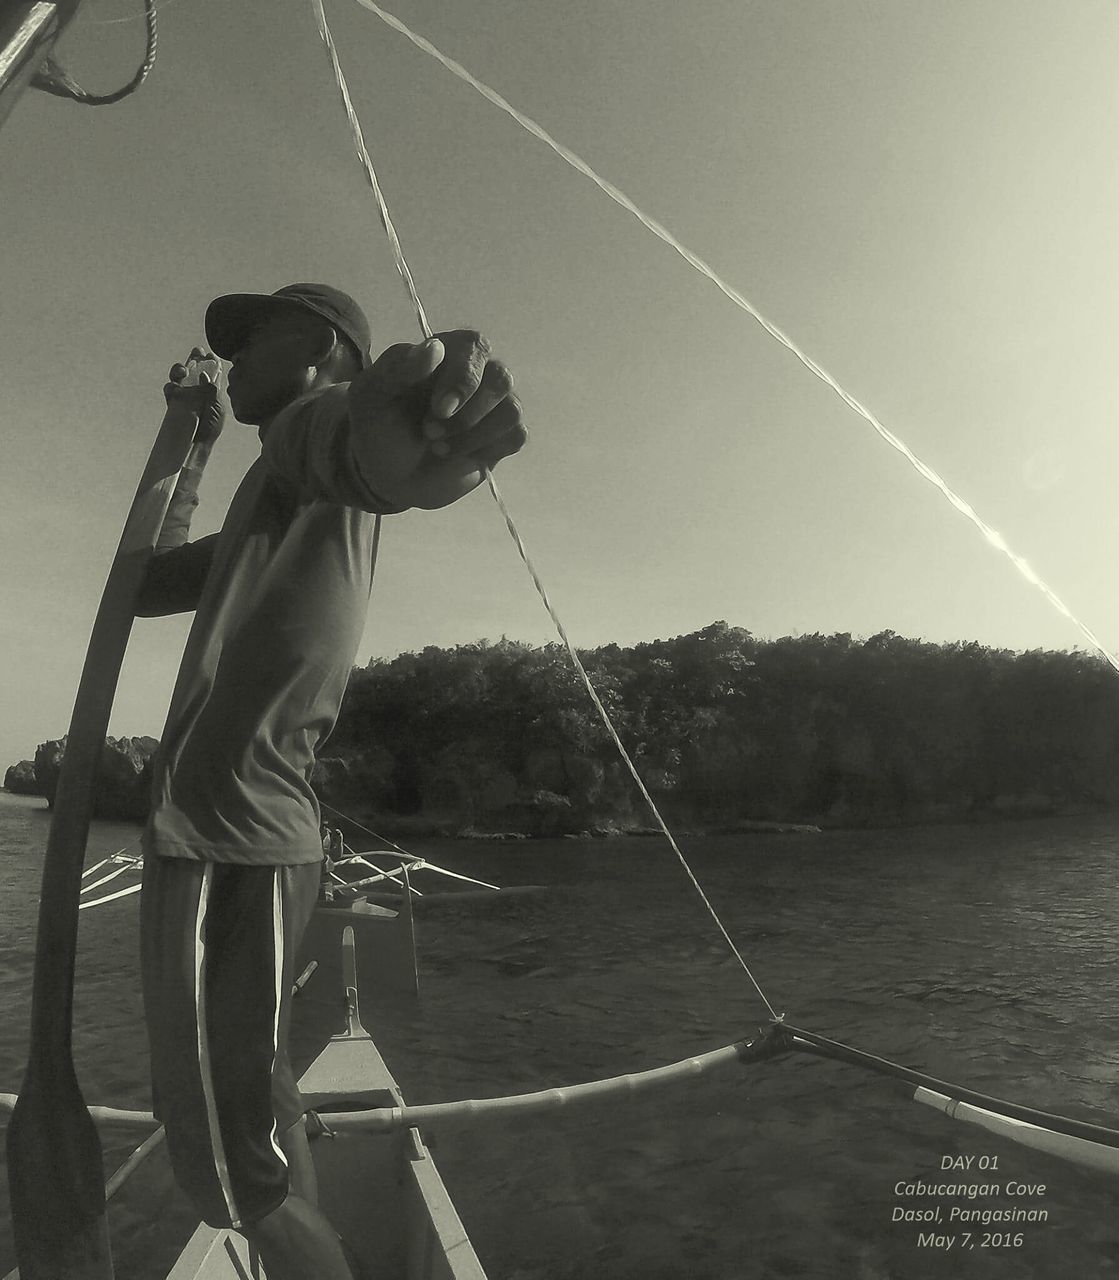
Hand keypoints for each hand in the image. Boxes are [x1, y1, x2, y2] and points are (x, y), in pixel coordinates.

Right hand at [163, 348, 224, 444]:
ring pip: (178, 375)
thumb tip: (203, 375)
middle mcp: (197, 388)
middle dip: (193, 357)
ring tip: (182, 370)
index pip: (211, 369)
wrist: (198, 444)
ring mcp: (184, 394)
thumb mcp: (217, 407)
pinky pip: (169, 389)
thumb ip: (212, 390)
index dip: (210, 360)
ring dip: (179, 369)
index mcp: (211, 388)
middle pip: (193, 367)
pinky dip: (171, 385)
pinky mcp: (173, 401)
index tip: (210, 354)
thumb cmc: (211, 426)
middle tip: (196, 352)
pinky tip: (175, 387)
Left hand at [347, 330, 525, 509]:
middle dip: (467, 413)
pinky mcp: (503, 436)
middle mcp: (478, 373)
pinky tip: (457, 454)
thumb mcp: (373, 395)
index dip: (463, 378)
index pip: (474, 347)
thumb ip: (399, 368)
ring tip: (437, 447)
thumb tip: (436, 347)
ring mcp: (494, 406)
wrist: (387, 472)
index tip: (439, 409)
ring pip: (511, 410)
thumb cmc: (379, 424)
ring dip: (473, 434)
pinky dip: (485, 449)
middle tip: (429, 433)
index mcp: (448, 352)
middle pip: (500, 378)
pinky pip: (516, 436)